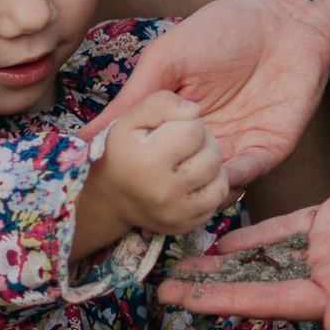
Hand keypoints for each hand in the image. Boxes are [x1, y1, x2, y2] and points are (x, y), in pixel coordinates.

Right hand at [74, 97, 231, 253]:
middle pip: (212, 154)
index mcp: (148, 160)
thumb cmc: (122, 149)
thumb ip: (161, 103)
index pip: (194, 130)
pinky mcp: (186, 226)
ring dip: (211, 164)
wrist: (108, 197)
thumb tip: (195, 110)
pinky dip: (212, 185)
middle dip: (203, 142)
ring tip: (192, 160)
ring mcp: (176, 213)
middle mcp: (163, 191)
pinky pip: (218, 199)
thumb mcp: (131, 117)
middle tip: (185, 145)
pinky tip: (196, 178)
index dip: (188, 123)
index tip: (174, 128)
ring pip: (221, 178)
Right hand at [93, 0, 329, 196]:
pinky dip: (231, 179)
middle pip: (179, 181)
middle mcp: (202, 143)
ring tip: (183, 182)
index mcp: (174, 126)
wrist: (281, 17)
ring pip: (211, 187)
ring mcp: (236, 148)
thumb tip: (82, 137)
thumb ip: (130, 102)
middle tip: (144, 193)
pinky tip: (218, 171)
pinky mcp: (268, 148)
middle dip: (163, 191)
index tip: (104, 188)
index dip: (129, 177)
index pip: (149, 161)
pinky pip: (247, 175)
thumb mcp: (163, 62)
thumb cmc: (220, 30)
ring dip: (198, 187)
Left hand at [162, 141, 329, 329]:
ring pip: (265, 264)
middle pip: (259, 289)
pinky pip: (283, 234)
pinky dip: (252, 239)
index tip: (184, 303)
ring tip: (178, 266)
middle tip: (158, 288)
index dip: (227, 303)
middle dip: (210, 290)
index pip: (276, 305)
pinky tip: (218, 240)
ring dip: (223, 266)